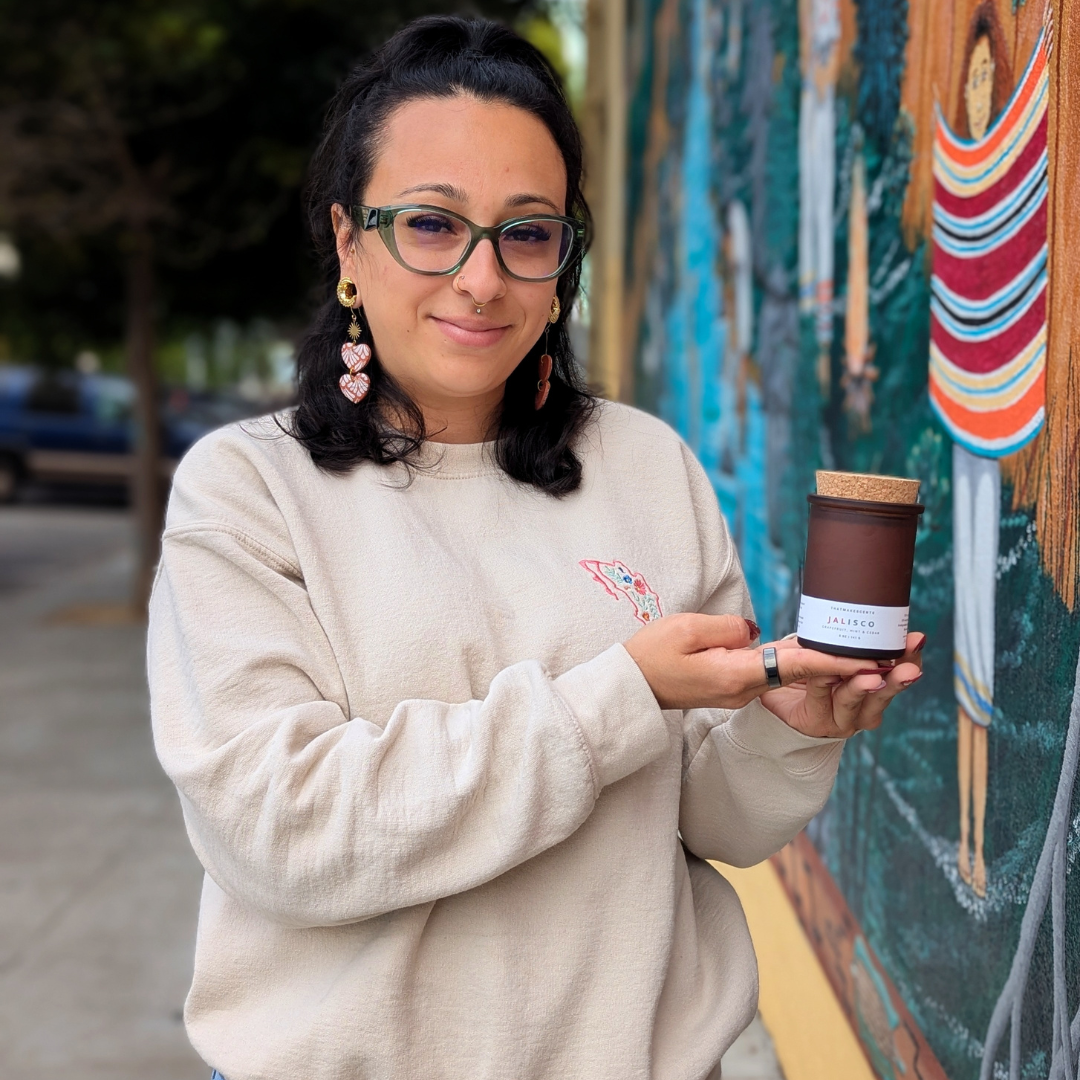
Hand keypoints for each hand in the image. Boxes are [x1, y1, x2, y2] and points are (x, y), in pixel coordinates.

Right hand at [623, 613, 895, 710]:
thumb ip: (728, 628)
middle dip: (844, 665)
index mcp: (734, 675)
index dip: (836, 662)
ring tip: (867, 652)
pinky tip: (820, 653)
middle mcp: (743, 688)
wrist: (628, 689)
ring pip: (789, 673)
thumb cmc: (649, 656)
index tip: (870, 660)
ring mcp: (738, 691)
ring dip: (827, 664)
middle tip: (887, 655)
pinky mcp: (731, 686)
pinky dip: (800, 664)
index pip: (795, 666)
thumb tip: (755, 633)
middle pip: (801, 673)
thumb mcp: (685, 630)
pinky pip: (772, 673)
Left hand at [760, 631, 925, 737]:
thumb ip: (846, 640)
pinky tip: (828, 674)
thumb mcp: (828, 647)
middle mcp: (862, 707)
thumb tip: (869, 613)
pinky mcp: (817, 722)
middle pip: (883, 692)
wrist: (769, 690)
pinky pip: (821, 697)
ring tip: (870, 677)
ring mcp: (841, 718)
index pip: (897, 673)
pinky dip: (824, 683)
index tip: (917, 640)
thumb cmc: (804, 665)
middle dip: (896, 678)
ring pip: (853, 700)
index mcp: (872, 687)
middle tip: (907, 668)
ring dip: (861, 687)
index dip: (909, 657)